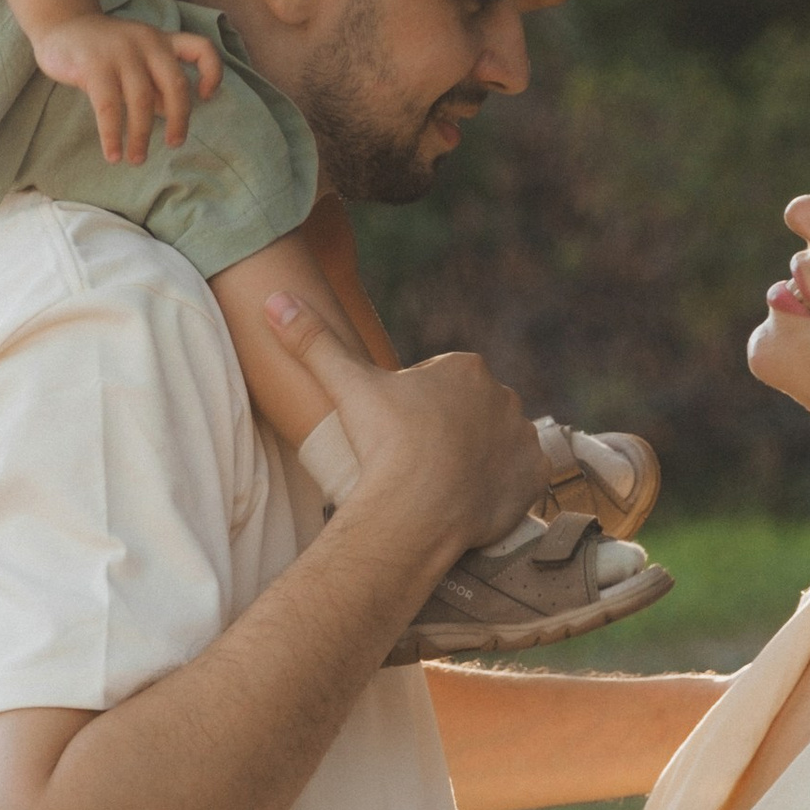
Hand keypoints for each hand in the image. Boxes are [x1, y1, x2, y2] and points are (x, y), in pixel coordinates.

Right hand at [33, 11, 222, 163]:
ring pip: (142, 100)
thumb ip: (154, 83)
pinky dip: (112, 135)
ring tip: (137, 158)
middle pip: (175, 84)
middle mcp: (147, 43)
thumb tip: (168, 116)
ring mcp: (121, 52)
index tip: (206, 97)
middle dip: (178, 120)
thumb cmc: (105, 50)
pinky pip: (108, 107)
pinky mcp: (94, 65)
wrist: (62, 26)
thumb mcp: (137, 59)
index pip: (201, 48)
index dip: (213, 72)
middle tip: (174, 144)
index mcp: (162, 41)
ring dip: (142, 135)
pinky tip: (113, 154)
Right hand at [268, 300, 542, 562]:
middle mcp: (504, 397)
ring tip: (443, 484)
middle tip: (416, 461)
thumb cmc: (384, 444)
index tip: (396, 433)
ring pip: (498, 444)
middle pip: (471, 413)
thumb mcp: (346, 386)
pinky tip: (475, 499)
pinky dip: (504, 488)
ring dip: (479, 458)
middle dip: (450, 431)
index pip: (441, 384)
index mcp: (466, 368)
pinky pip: (523, 479)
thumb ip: (314, 340)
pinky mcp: (534, 477)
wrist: (417, 511)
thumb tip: (275, 299)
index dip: (415, 409)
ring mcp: (522, 439)